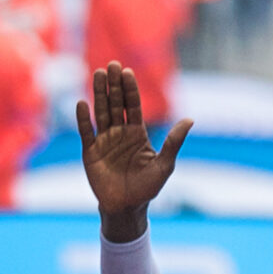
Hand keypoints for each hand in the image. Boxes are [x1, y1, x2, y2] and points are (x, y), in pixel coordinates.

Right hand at [76, 61, 189, 242]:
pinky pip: (85, 132)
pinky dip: (83, 118)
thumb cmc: (148, 188)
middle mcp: (120, 133)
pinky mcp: (90, 152)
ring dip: (99, 94)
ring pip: (101, 112)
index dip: (130, 89)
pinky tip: (82, 103)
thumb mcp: (164, 165)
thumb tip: (190, 120)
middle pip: (116, 104)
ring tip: (98, 74)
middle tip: (112, 65)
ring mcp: (104, 141)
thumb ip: (174, 142)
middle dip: (114, 85)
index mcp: (137, 134)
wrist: (127, 208)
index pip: (134, 106)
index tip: (128, 72)